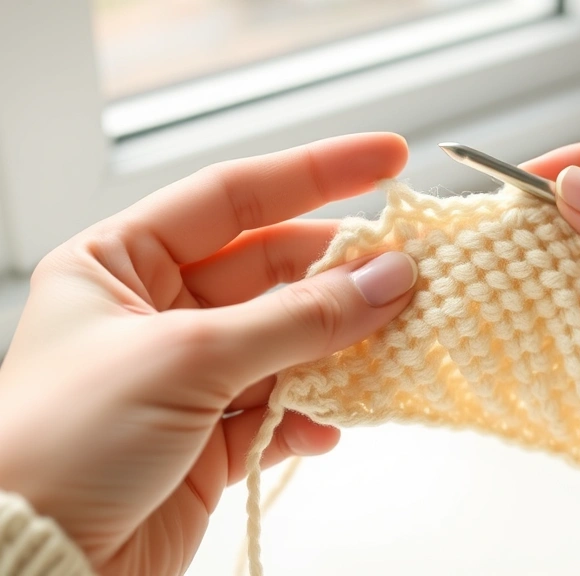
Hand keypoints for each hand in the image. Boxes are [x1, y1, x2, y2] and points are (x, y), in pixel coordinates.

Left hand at [0, 133, 417, 573]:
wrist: (36, 563)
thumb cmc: (64, 443)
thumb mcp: (188, 358)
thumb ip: (297, 318)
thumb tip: (386, 278)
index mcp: (120, 262)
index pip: (235, 196)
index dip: (316, 173)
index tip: (386, 159)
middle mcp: (154, 311)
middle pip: (273, 270)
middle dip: (340, 274)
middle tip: (407, 274)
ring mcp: (187, 374)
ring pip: (287, 340)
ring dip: (337, 347)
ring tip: (387, 346)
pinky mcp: (209, 436)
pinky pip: (281, 407)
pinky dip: (312, 415)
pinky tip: (326, 424)